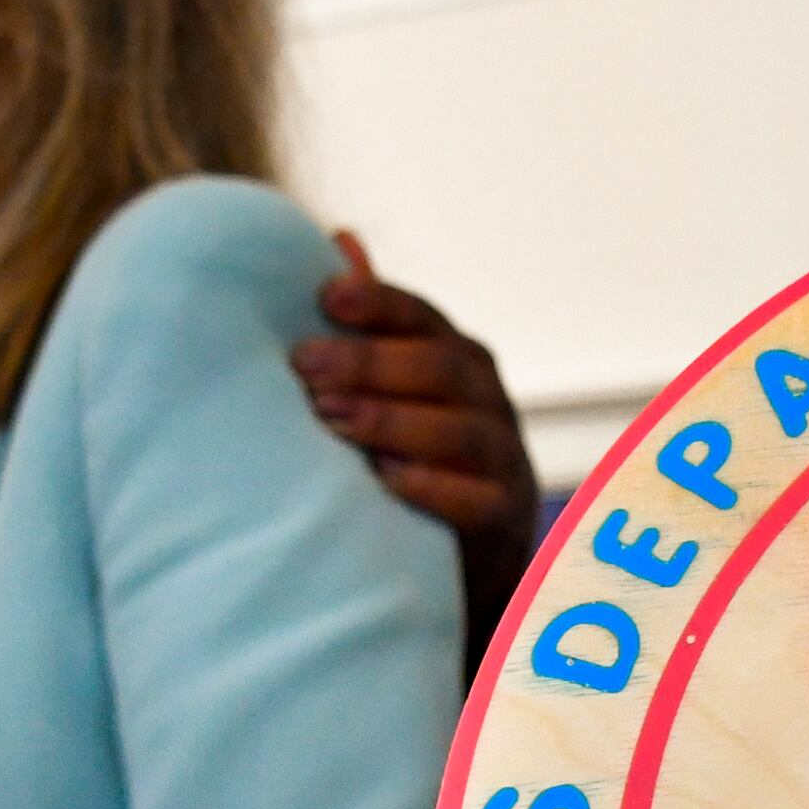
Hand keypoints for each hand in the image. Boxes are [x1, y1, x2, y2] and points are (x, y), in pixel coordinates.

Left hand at [293, 234, 541, 641]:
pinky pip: (475, 499)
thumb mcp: (397, 392)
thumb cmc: (417, 463)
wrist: (468, 568)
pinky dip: (430, 485)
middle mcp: (489, 403)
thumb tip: (339, 239)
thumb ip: (373, 327)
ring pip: (461, 430)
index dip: (380, 302)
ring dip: (392, 419)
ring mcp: (504, 462)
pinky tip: (382, 477)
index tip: (327, 295)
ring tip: (329, 416)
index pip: (424, 319)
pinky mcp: (505, 522)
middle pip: (442, 368)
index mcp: (459, 363)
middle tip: (304, 363)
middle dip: (372, 361)